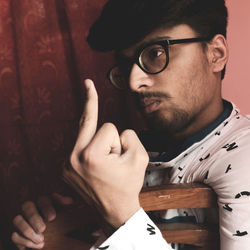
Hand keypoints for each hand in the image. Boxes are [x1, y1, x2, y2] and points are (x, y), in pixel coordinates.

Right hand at [11, 193, 72, 248]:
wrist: (54, 235)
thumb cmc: (61, 219)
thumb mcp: (66, 211)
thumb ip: (67, 204)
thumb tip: (65, 199)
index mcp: (43, 200)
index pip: (42, 199)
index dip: (46, 208)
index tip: (52, 218)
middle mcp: (30, 207)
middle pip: (27, 206)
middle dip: (34, 218)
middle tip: (42, 229)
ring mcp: (21, 219)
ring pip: (17, 220)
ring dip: (28, 231)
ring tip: (41, 240)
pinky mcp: (16, 232)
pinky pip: (14, 235)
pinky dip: (24, 242)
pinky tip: (36, 246)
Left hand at [64, 79, 148, 228]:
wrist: (114, 211)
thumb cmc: (128, 185)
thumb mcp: (140, 157)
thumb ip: (131, 136)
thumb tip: (118, 132)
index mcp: (91, 155)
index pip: (108, 126)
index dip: (119, 139)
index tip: (120, 155)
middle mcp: (73, 157)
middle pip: (87, 122)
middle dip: (93, 108)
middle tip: (87, 82)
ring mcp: (65, 164)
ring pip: (84, 134)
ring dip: (97, 140)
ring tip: (105, 160)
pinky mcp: (64, 168)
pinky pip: (79, 145)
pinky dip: (88, 146)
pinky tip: (95, 154)